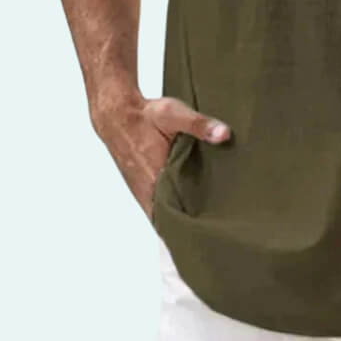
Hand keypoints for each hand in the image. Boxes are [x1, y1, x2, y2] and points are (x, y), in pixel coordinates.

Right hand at [91, 91, 230, 219]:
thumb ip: (199, 124)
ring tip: (210, 218)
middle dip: (194, 222)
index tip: (215, 227)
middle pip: (174, 217)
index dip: (195, 223)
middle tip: (219, 224)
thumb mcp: (174, 113)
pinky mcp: (143, 188)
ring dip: (184, 214)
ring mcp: (144, 192)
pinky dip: (174, 206)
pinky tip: (192, 204)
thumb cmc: (145, 115)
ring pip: (166, 213)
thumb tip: (224, 134)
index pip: (178, 214)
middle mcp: (148, 190)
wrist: (116, 115)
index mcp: (156, 177)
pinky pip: (160, 205)